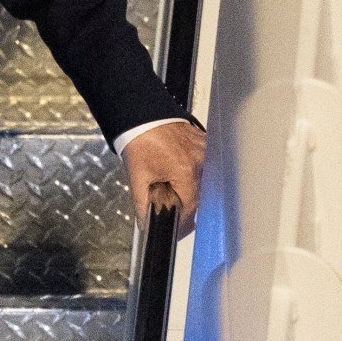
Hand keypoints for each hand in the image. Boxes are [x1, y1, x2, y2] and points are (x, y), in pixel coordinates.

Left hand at [123, 119, 206, 237]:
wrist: (141, 114)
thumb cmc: (140, 139)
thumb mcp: (137, 176)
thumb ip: (141, 203)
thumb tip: (144, 222)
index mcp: (185, 172)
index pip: (191, 206)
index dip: (184, 221)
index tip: (178, 227)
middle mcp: (199, 161)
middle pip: (198, 193)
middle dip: (186, 203)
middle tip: (173, 208)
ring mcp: (203, 150)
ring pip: (203, 178)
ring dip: (191, 186)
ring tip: (174, 186)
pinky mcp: (203, 141)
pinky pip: (204, 163)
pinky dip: (195, 170)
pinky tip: (180, 169)